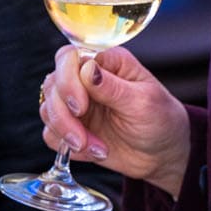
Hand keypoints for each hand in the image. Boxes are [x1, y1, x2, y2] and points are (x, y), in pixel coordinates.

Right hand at [40, 45, 190, 198]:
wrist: (163, 153)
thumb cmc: (161, 119)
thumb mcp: (143, 102)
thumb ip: (113, 87)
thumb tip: (87, 68)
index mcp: (106, 62)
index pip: (68, 57)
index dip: (68, 80)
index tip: (81, 106)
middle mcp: (86, 79)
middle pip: (52, 84)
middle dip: (63, 114)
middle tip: (82, 137)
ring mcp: (77, 103)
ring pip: (47, 110)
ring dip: (66, 133)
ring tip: (96, 148)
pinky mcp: (72, 127)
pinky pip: (50, 134)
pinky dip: (67, 147)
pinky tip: (94, 153)